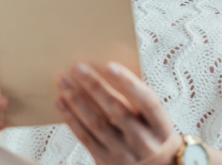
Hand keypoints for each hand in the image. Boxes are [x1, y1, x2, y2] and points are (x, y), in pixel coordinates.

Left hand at [57, 62, 181, 164]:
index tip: (110, 66)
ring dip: (76, 100)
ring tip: (63, 82)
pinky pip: (85, 138)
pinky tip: (61, 102)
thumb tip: (104, 72)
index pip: (147, 102)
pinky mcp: (106, 161)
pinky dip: (71, 118)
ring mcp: (124, 154)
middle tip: (78, 67)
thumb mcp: (153, 116)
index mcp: (161, 126)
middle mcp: (144, 142)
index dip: (129, 84)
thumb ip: (136, 98)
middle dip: (95, 86)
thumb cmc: (150, 129)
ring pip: (96, 123)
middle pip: (117, 110)